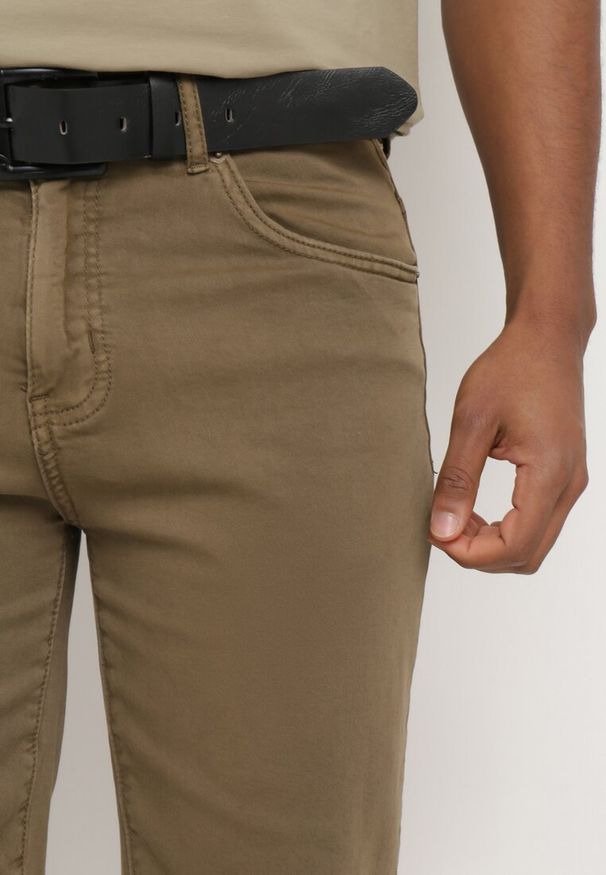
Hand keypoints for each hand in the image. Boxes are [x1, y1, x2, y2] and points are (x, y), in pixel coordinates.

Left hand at [428, 318, 589, 572]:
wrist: (547, 338)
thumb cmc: (511, 368)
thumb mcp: (471, 421)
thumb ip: (455, 480)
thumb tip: (441, 529)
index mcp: (549, 473)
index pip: (514, 546)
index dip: (470, 553)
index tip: (437, 532)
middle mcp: (569, 485)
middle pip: (527, 555)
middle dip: (480, 554)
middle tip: (443, 527)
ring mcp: (571, 481)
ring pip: (535, 544)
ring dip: (493, 544)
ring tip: (457, 517)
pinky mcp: (565, 475)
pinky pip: (539, 522)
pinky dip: (507, 529)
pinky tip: (476, 509)